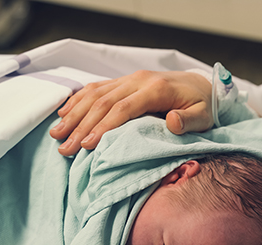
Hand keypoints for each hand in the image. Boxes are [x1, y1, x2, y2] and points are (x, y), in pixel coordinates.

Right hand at [50, 70, 213, 155]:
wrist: (202, 85)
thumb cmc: (203, 106)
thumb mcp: (204, 116)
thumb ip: (189, 120)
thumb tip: (173, 122)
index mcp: (156, 89)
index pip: (123, 109)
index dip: (103, 127)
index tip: (87, 145)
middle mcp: (138, 80)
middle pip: (103, 102)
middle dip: (81, 126)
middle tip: (65, 148)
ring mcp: (129, 78)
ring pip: (95, 94)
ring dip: (74, 114)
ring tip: (57, 134)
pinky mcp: (124, 81)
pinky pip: (96, 87)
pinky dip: (78, 100)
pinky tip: (64, 113)